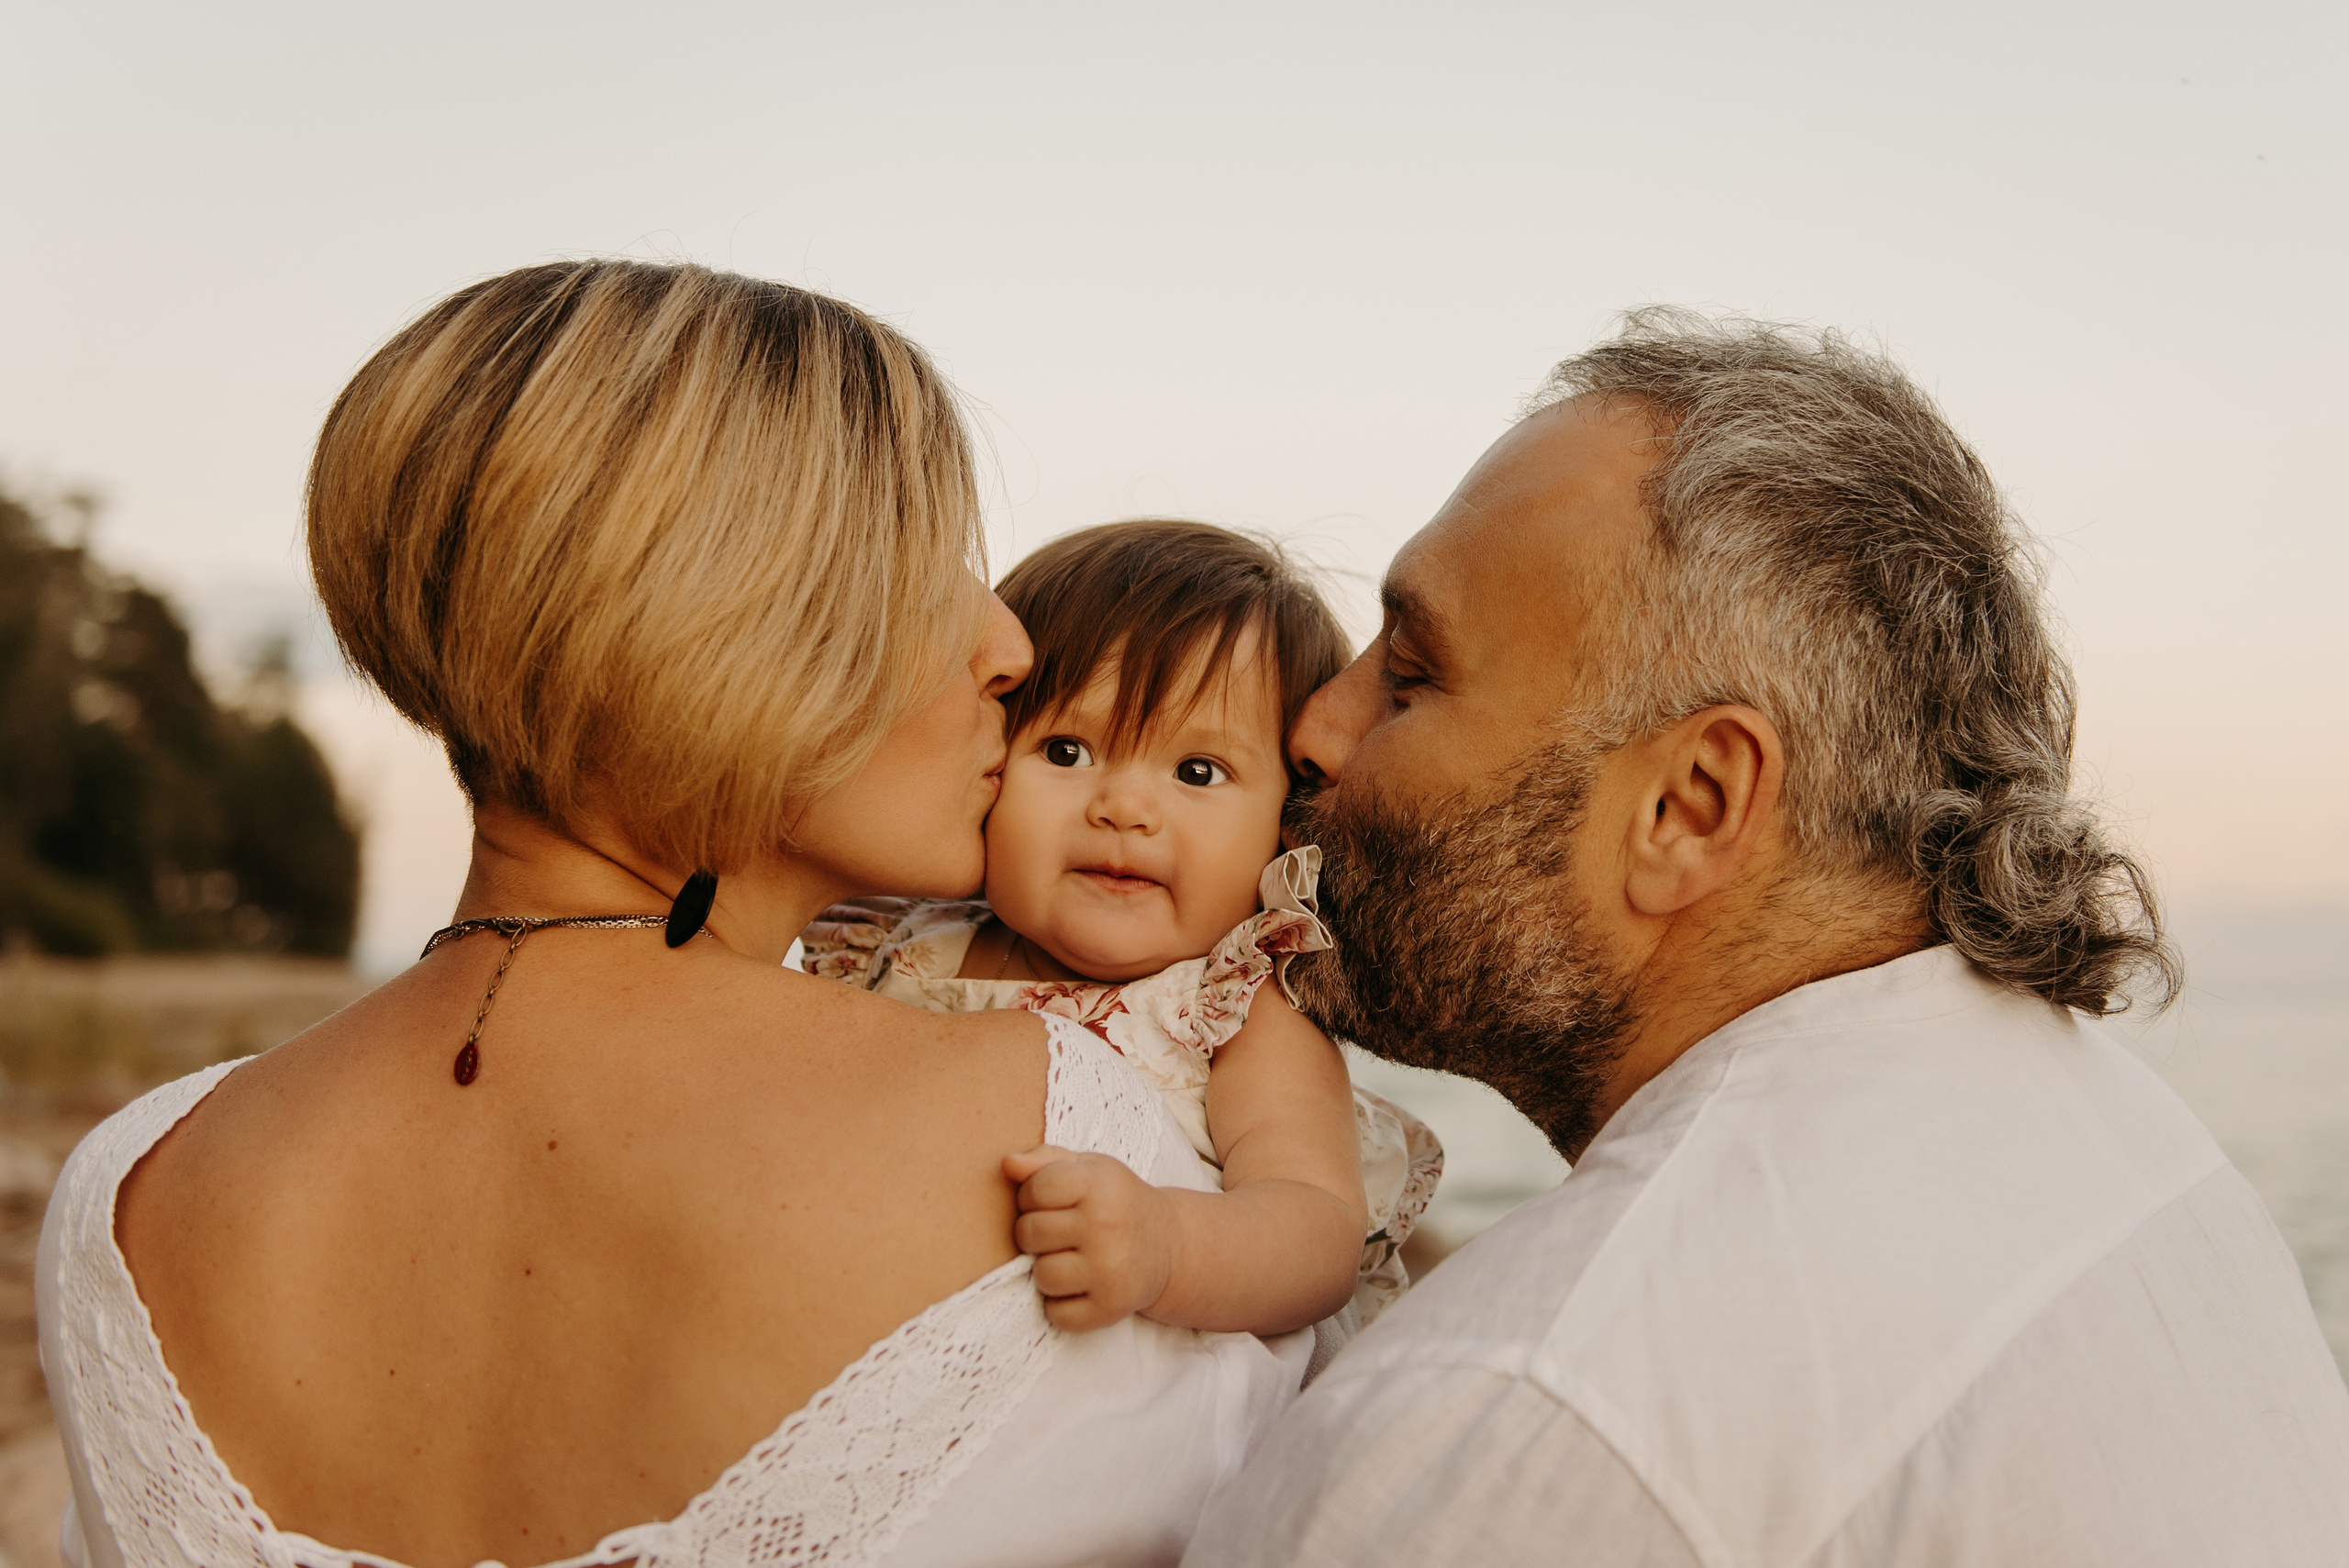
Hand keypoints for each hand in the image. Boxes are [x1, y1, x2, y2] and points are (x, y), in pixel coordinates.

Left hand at [1002, 1146, 1176, 1331]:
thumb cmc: (1114, 1202)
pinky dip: (1062, 1306)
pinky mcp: (1111, 1307)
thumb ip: (1044, 1161)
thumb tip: (1007, 1164)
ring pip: (1042, 1276)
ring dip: (1048, 1271)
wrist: (1167, 1245)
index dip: (1031, 1196)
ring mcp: (1110, 1269)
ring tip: (1070, 1260)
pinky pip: (1058, 1314)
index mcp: (1099, 1184)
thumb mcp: (1088, 1169)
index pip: (1034, 1189)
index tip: (1050, 1203)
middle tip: (1058, 1234)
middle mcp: (1106, 1226)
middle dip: (1034, 1235)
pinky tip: (1080, 1288)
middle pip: (1030, 1233)